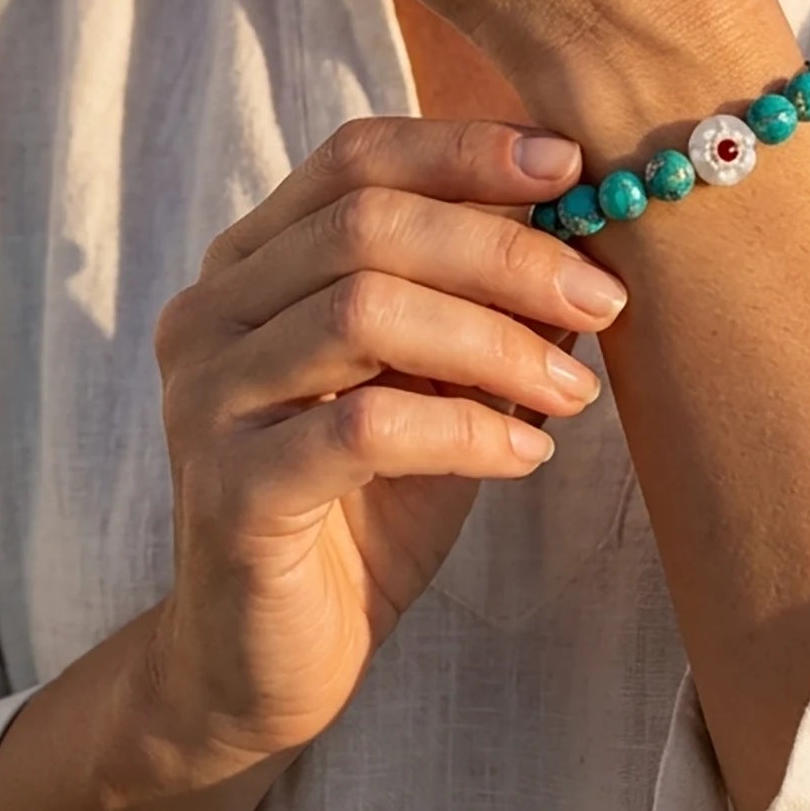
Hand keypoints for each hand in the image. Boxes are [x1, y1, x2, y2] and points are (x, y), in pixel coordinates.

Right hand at [141, 115, 629, 778]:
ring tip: (575, 391)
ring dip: (494, 341)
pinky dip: (465, 431)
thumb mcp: (434, 381)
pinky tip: (528, 457)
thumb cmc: (364, 501)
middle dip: (503, 250)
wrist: (264, 662)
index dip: (462, 148)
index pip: (354, 157)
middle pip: (365, 223)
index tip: (570, 163)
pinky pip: (362, 428)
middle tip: (601, 297)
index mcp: (253, 260)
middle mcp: (212, 310)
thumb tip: (583, 228)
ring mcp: (207, 397)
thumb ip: (481, 303)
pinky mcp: (227, 490)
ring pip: (362, 311)